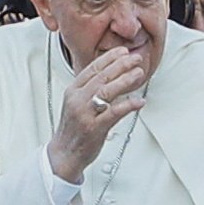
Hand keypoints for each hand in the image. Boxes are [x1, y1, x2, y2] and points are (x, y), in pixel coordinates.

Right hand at [47, 46, 149, 183]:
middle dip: (121, 64)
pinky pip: (114, 113)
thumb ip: (91, 90)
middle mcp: (78, 99)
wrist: (64, 153)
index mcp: (73, 91)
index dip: (110, 58)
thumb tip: (112, 76)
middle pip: (102, 76)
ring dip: (125, 80)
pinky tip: (139, 102)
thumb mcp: (77, 104)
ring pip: (107, 91)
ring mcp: (85, 113)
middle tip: (136, 59)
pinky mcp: (94, 128)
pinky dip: (128, 105)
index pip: (92, 68)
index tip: (123, 51)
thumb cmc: (74, 130)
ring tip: (139, 73)